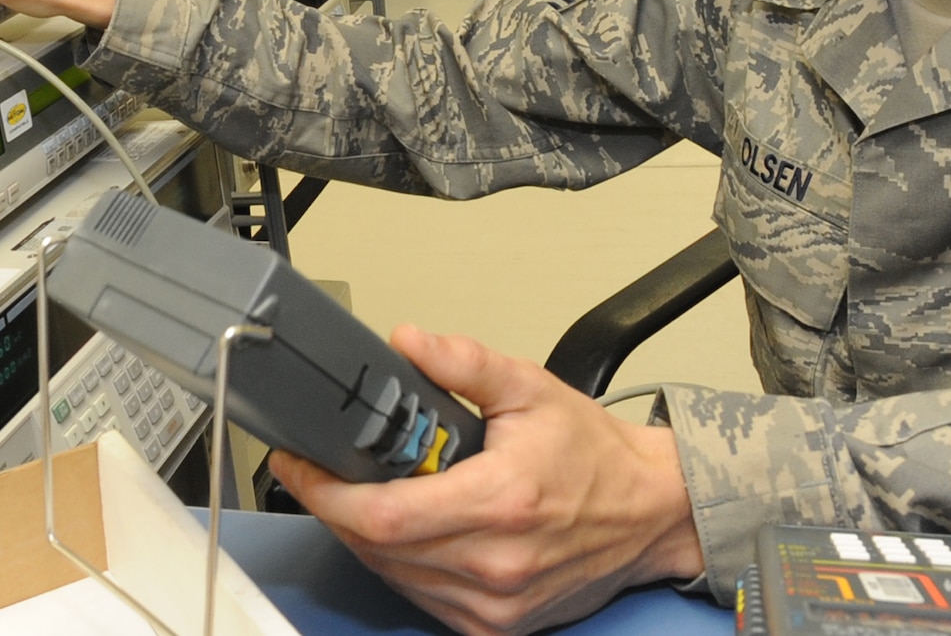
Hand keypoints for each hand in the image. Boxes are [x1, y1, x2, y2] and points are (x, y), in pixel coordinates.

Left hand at [270, 326, 703, 635]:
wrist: (650, 512)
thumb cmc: (595, 456)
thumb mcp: (532, 388)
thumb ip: (464, 363)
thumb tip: (409, 342)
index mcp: (502, 501)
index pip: (385, 514)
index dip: (328, 494)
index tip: (300, 466)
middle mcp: (496, 563)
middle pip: (377, 548)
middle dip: (337, 506)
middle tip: (322, 470)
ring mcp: (495, 603)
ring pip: (393, 576)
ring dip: (366, 536)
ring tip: (367, 492)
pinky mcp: (495, 625)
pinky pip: (421, 598)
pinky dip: (400, 565)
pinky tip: (409, 530)